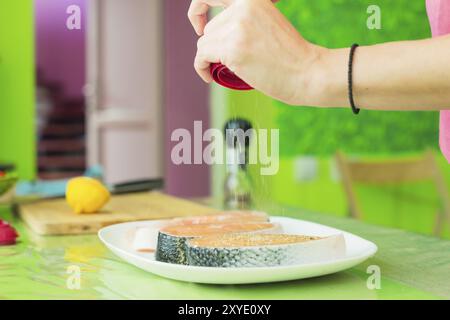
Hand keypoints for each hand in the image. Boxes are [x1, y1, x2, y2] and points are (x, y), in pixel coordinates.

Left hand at [188, 0, 325, 104]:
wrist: (307, 73)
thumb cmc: (290, 56)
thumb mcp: (267, 23)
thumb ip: (244, 19)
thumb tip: (213, 30)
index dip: (198, 9)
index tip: (198, 25)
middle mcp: (243, 7)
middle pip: (209, 29)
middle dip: (214, 46)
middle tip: (230, 60)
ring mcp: (237, 28)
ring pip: (204, 44)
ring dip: (210, 58)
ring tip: (228, 69)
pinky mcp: (232, 49)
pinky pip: (201, 56)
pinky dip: (201, 68)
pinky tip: (208, 75)